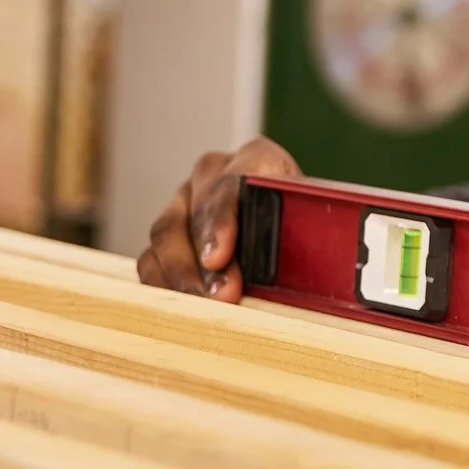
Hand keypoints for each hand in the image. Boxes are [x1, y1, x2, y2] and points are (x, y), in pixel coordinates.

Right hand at [138, 136, 301, 301]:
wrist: (295, 233)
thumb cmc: (309, 232)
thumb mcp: (317, 226)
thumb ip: (312, 237)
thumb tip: (316, 271)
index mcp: (259, 159)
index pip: (236, 180)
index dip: (223, 219)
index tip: (218, 256)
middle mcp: (215, 174)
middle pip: (196, 212)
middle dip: (203, 260)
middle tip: (219, 295)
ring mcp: (185, 201)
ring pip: (165, 234)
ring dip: (181, 276)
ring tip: (202, 308)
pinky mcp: (167, 234)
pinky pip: (151, 258)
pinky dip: (163, 284)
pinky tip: (181, 308)